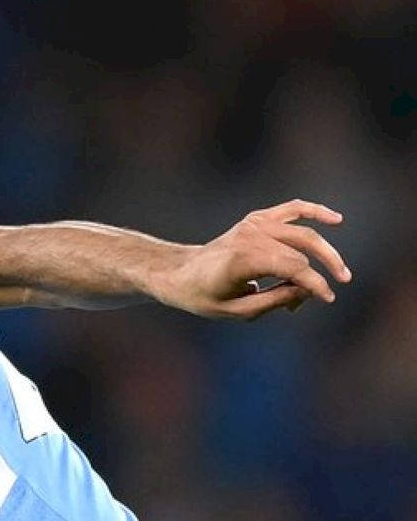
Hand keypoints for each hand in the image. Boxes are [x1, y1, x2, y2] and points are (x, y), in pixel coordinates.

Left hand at [156, 201, 349, 319]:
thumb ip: (274, 300)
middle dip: (325, 267)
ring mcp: (254, 224)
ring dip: (324, 250)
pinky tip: (335, 219)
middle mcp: (251, 237)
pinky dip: (314, 211)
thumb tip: (309, 290)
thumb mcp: (237, 310)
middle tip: (341, 282)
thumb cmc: (204, 296)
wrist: (180, 274)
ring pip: (302, 232)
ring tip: (339, 269)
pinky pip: (292, 209)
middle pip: (302, 248)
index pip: (294, 268)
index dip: (315, 284)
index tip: (328, 298)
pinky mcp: (256, 218)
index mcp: (243, 260)